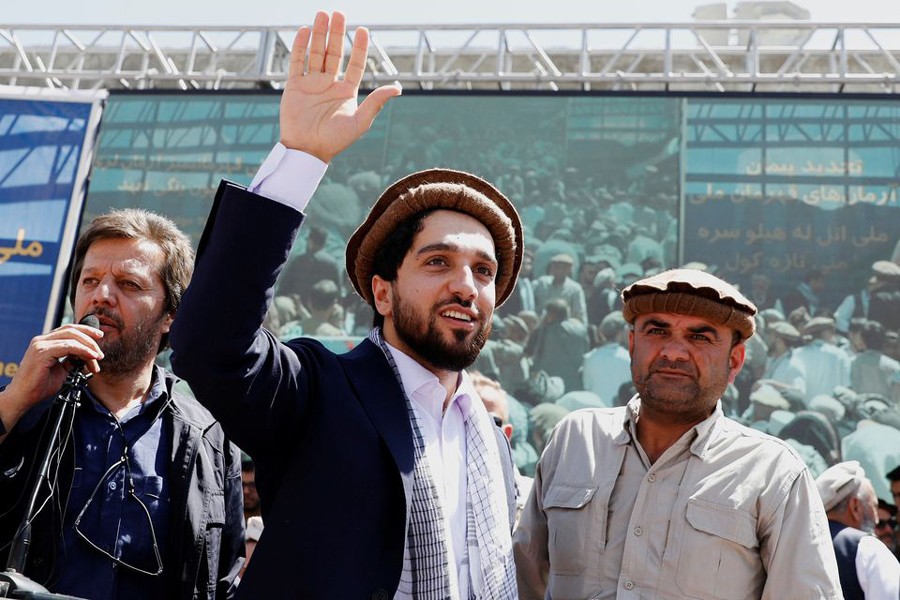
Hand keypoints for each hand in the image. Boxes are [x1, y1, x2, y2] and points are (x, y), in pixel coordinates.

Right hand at [0, 323, 103, 435]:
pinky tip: (91, 357)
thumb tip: (87, 356)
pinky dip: (83, 351)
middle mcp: (42, 340)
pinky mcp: (42, 352)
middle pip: (72, 330)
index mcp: (45, 342)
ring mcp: (41, 345)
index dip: (86, 331)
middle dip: (90, 338)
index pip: (68, 330)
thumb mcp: (61, 371)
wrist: (23, 397)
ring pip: (72, 337)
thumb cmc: (40, 386)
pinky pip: (68, 346)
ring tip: (97, 358)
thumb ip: (72, 361)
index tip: (99, 338)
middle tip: (101, 352)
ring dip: (89, 347)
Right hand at [279, 11, 401, 162]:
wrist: (307, 150)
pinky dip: (300, 46)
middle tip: (338, 13)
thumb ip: (376, 102)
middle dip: (336, 33)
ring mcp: (311, 83)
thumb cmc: (335, 140)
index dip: (359, 47)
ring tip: (321, 15)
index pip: (354, 64)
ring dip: (318, 34)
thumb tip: (397, 88)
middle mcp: (329, 84)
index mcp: (346, 91)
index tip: (362, 30)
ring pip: (316, 53)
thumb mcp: (360, 122)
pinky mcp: (294, 86)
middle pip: (334, 53)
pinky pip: (297, 62)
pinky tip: (304, 31)